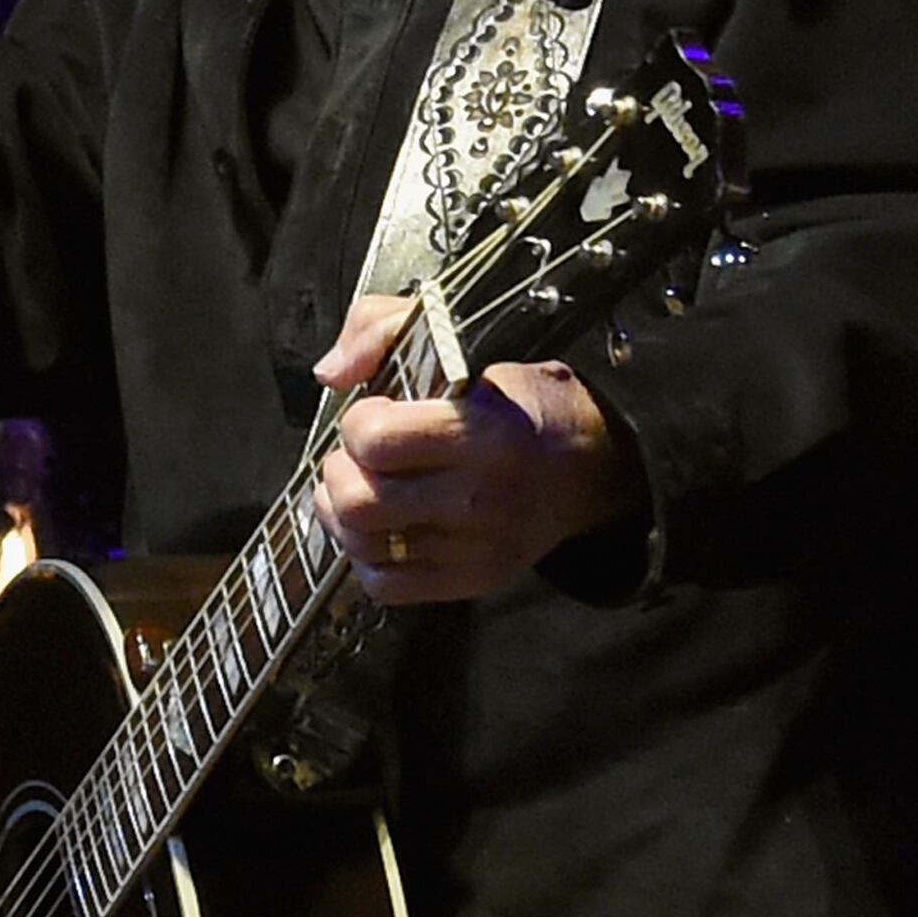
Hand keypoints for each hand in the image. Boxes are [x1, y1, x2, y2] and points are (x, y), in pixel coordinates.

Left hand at [309, 294, 642, 604]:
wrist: (587, 464)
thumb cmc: (512, 398)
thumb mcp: (457, 337)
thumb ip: (380, 329)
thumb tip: (330, 373)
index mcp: (481, 432)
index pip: (375, 440)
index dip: (358, 421)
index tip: (376, 412)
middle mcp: (480, 498)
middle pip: (359, 502)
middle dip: (340, 471)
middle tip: (357, 456)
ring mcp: (477, 548)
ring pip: (363, 546)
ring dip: (342, 514)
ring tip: (359, 487)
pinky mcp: (473, 580)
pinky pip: (386, 587)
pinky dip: (367, 558)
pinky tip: (379, 528)